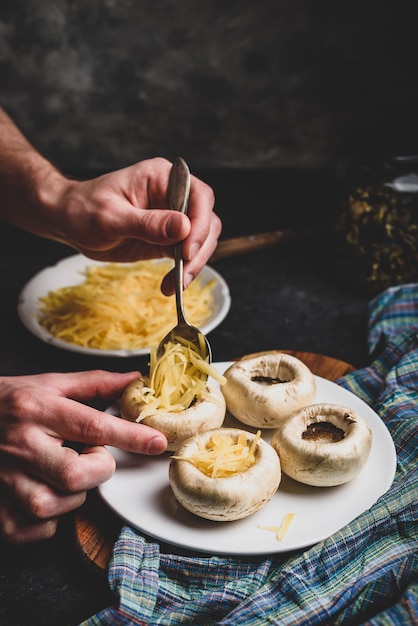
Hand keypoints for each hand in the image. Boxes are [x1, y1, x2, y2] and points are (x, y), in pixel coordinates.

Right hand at [0, 370, 166, 543]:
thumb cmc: (10, 400)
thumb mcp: (50, 383)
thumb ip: (94, 383)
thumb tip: (134, 381)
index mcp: (39, 410)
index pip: (93, 425)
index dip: (131, 436)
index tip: (157, 442)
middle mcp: (22, 444)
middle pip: (74, 474)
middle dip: (97, 470)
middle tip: (92, 458)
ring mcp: (4, 477)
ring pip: (51, 505)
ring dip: (71, 496)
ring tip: (65, 476)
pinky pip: (29, 529)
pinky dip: (47, 522)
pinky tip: (48, 496)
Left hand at [52, 157, 220, 293]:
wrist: (68, 222)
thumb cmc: (83, 210)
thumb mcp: (111, 217)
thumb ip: (147, 223)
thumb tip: (183, 228)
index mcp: (162, 178)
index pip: (199, 196)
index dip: (200, 223)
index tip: (188, 250)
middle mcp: (172, 196)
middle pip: (206, 220)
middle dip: (200, 249)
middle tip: (184, 273)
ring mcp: (172, 218)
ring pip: (201, 240)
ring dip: (194, 264)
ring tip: (176, 284)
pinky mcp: (167, 239)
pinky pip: (186, 256)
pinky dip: (182, 272)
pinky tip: (169, 285)